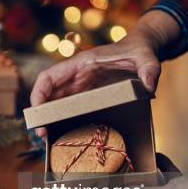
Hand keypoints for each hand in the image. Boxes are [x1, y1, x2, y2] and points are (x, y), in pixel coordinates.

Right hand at [30, 32, 160, 136]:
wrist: (141, 51)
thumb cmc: (139, 51)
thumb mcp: (146, 58)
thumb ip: (149, 70)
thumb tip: (150, 85)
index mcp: (82, 63)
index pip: (49, 76)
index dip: (38, 93)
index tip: (36, 111)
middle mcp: (75, 75)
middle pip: (47, 93)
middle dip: (40, 112)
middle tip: (41, 133)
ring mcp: (79, 85)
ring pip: (55, 102)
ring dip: (49, 118)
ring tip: (48, 137)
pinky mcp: (86, 94)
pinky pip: (68, 107)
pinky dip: (61, 119)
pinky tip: (62, 132)